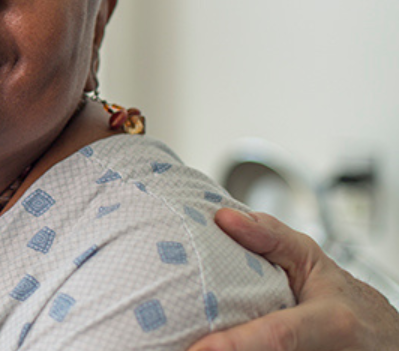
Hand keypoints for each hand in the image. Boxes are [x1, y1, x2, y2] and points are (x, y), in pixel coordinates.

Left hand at [187, 209, 398, 350]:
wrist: (378, 341)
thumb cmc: (338, 298)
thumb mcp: (312, 260)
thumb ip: (270, 239)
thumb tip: (223, 218)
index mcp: (331, 323)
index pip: (278, 335)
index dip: (237, 345)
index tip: (197, 350)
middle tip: (176, 347)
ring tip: (182, 347)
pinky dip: (235, 349)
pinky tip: (209, 345)